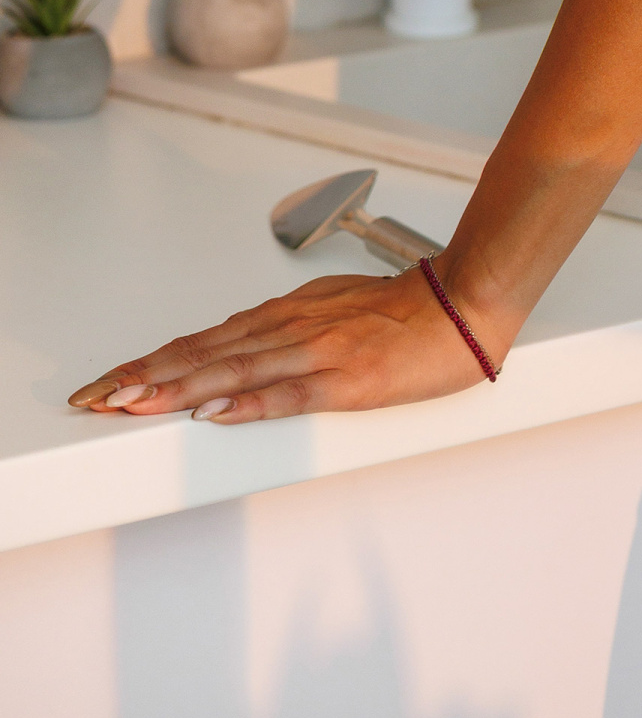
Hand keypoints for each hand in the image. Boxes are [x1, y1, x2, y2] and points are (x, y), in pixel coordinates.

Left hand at [66, 265, 509, 423]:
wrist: (466, 302)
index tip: (113, 382)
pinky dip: (250, 403)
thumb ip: (286, 329)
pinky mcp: (350, 379)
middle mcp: (295, 329)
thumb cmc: (407, 310)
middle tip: (99, 397)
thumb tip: (238, 347)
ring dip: (179, 389)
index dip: (155, 362)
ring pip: (235, 371)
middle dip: (147, 377)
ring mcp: (320, 352)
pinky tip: (217, 414)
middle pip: (207, 355)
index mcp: (290, 315)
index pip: (206, 341)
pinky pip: (291, 393)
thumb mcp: (335, 308)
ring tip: (134, 404)